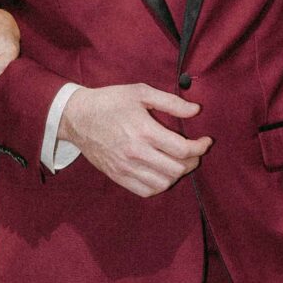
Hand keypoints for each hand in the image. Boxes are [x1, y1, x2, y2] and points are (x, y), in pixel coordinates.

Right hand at [58, 83, 211, 195]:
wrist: (76, 117)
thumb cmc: (109, 101)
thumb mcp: (140, 92)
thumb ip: (170, 102)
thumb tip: (196, 110)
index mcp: (144, 130)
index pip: (183, 149)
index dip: (200, 148)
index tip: (205, 141)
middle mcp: (136, 152)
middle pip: (177, 169)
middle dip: (193, 162)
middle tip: (194, 152)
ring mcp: (125, 167)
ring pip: (163, 183)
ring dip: (177, 175)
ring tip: (178, 163)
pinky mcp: (117, 176)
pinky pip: (145, 191)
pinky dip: (159, 185)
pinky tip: (162, 173)